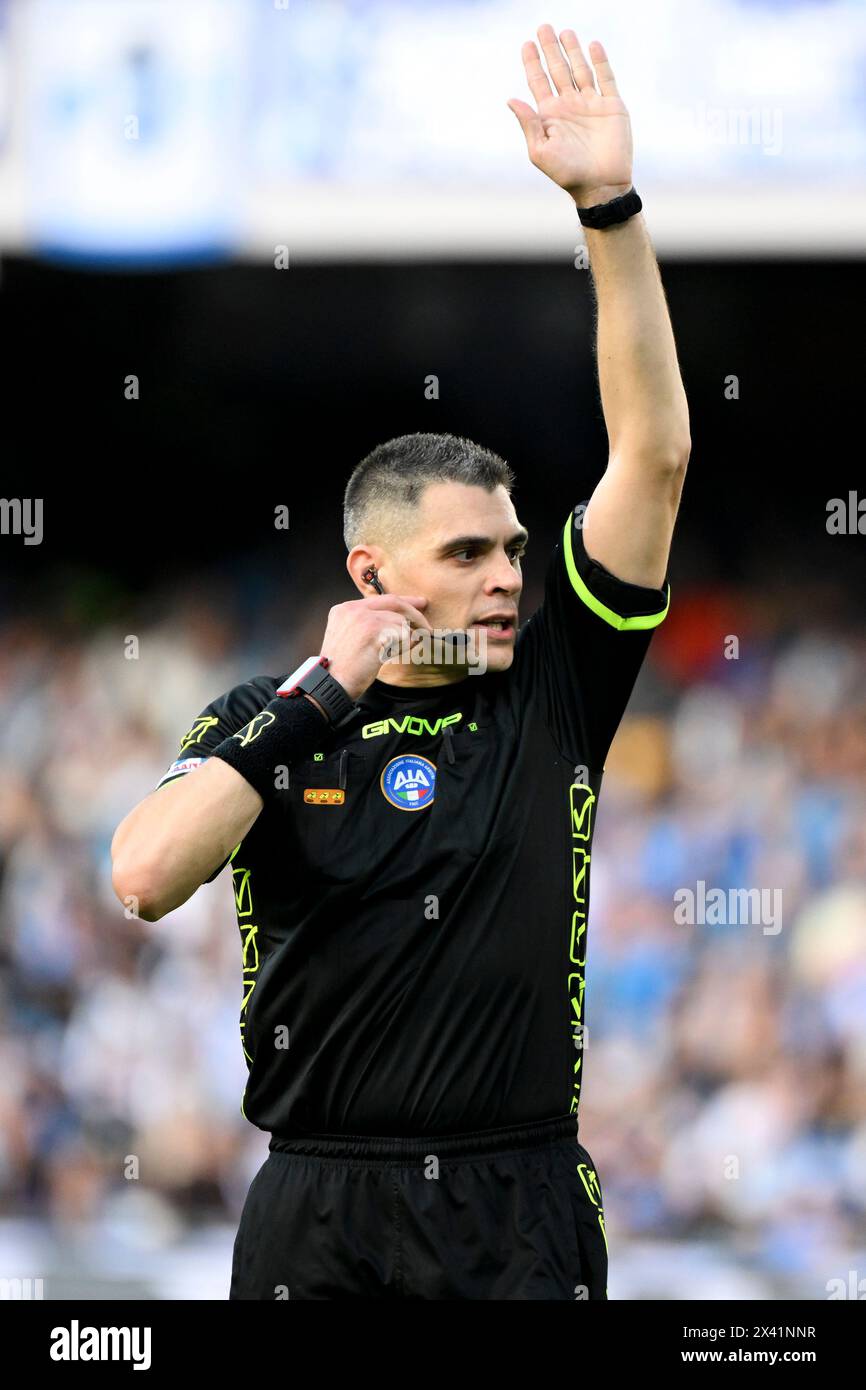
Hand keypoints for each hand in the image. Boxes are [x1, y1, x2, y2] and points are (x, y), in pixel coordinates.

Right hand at [319, 594, 432, 702]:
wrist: (331, 684)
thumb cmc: (343, 669)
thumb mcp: (348, 637)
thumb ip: (368, 625)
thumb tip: (401, 623)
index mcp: (344, 609)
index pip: (380, 599)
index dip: (403, 601)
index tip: (418, 604)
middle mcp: (353, 609)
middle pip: (394, 602)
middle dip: (415, 613)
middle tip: (427, 626)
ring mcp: (363, 619)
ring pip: (400, 622)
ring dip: (405, 639)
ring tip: (395, 653)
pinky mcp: (373, 631)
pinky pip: (402, 634)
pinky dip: (405, 646)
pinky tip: (393, 655)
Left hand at [507, 25, 632, 205]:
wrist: (600, 185)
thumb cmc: (567, 173)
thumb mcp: (540, 151)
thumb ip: (528, 124)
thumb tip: (510, 99)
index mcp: (550, 115)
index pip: (538, 82)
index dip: (532, 63)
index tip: (527, 44)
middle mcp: (569, 106)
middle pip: (558, 70)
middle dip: (551, 49)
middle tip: (544, 27)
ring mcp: (591, 104)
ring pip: (580, 69)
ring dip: (573, 50)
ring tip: (565, 32)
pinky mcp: (611, 106)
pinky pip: (605, 78)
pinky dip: (599, 61)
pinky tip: (592, 45)